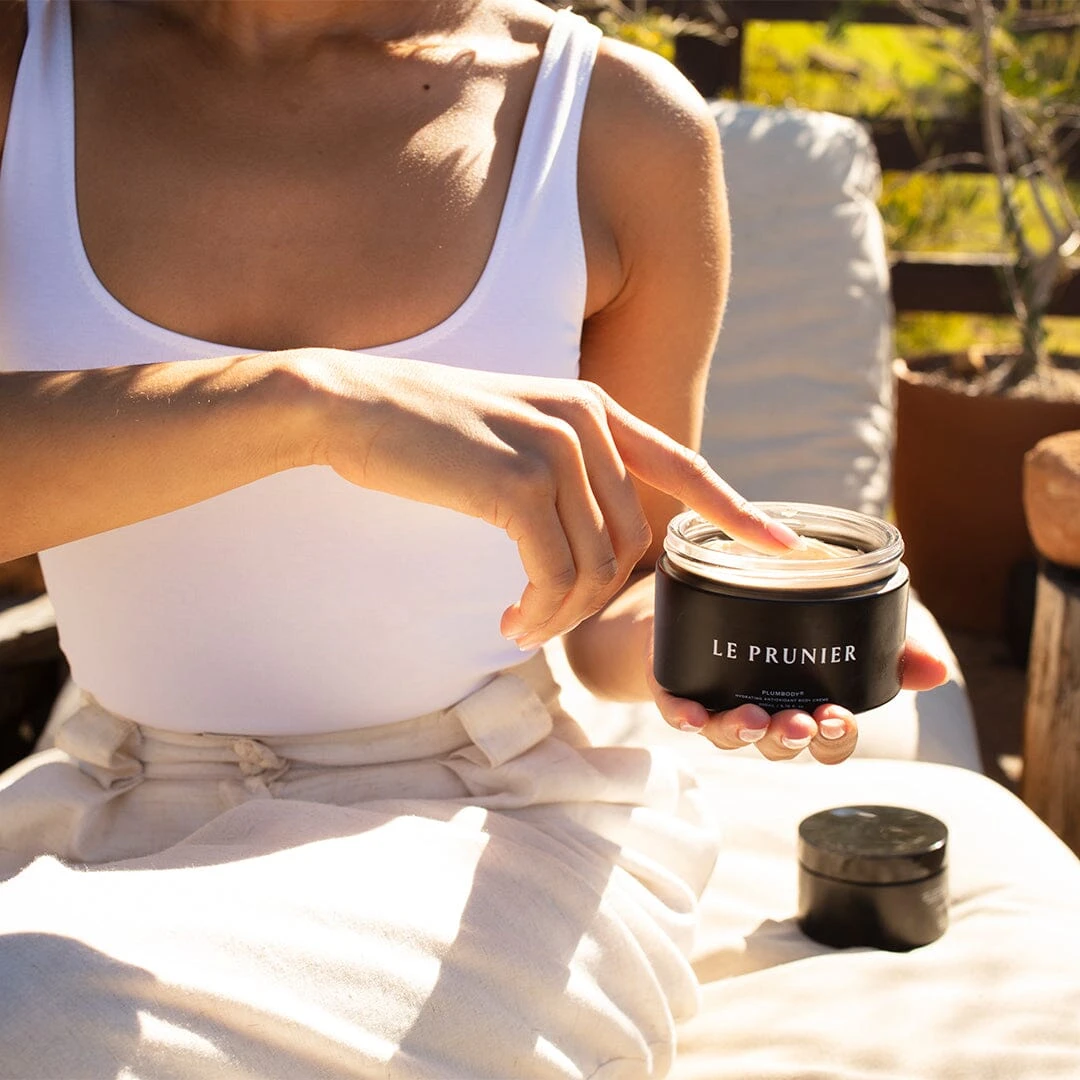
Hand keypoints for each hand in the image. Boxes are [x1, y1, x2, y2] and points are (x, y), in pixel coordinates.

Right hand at [312, 352, 799, 646]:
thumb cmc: (426, 432)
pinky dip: (540, 612)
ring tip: (522, 626)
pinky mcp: (518, 483)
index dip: (736, 509)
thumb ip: (564, 472)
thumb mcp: (513, 438)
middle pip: (632, 541)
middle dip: (597, 599)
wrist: (353, 406)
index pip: (683, 463)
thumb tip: (597, 539)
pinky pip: (555, 574)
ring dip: (562, 615)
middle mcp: (585, 423)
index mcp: (592, 409)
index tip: (782, 545)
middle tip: (543, 620)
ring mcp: (555, 449)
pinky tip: (509, 624)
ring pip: (596, 566)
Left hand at [646, 636, 949, 764]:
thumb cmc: (780, 609)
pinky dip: (684, 717)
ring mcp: (717, 702)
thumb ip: (891, 644)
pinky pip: (678, 711)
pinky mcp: (677, 685)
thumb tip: (936, 670)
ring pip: (729, 735)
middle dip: (789, 740)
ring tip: (752, 718)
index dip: (834, 740)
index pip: (826, 741)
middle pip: (778, 746)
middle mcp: (761, 712)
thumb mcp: (841, 614)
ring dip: (742, 733)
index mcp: (804, 702)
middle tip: (798, 722)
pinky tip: (690, 716)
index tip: (839, 717)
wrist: (709, 582)